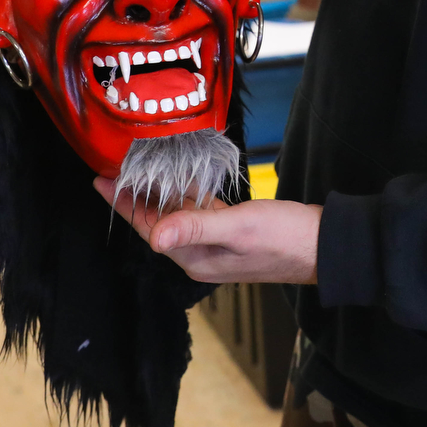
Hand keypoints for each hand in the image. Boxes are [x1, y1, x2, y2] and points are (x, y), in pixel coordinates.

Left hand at [95, 177, 320, 283]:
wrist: (325, 245)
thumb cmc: (285, 238)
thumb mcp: (238, 227)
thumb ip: (195, 227)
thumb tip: (153, 237)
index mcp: (196, 257)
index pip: (149, 228)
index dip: (123, 203)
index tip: (100, 181)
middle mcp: (201, 253)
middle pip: (158, 221)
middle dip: (134, 197)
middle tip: (112, 169)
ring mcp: (218, 243)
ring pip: (178, 215)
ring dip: (157, 194)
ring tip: (137, 171)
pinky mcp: (234, 230)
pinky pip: (200, 211)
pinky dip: (186, 195)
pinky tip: (180, 180)